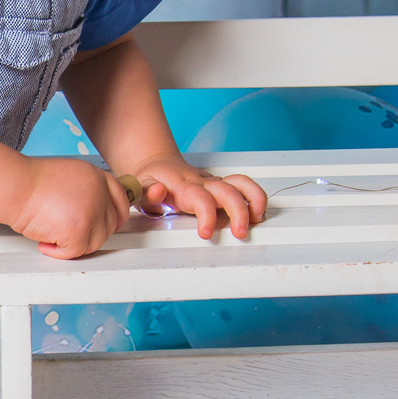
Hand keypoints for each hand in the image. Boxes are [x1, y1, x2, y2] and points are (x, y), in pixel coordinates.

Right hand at [11, 157, 130, 258]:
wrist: (15, 186)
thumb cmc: (30, 182)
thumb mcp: (68, 175)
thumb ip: (85, 190)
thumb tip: (91, 211)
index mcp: (96, 177)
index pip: (120, 200)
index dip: (115, 216)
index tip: (109, 225)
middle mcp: (98, 193)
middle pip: (109, 225)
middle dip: (90, 234)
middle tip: (71, 234)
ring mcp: (90, 213)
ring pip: (95, 242)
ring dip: (75, 244)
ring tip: (54, 236)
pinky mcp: (78, 231)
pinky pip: (75, 252)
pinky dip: (58, 252)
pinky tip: (45, 243)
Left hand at [133, 154, 267, 240]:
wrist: (156, 164)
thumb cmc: (149, 180)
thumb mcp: (139, 187)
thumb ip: (146, 192)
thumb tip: (158, 191)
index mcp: (182, 185)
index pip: (199, 198)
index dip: (206, 215)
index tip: (207, 233)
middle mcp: (201, 182)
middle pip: (227, 191)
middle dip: (238, 212)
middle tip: (240, 233)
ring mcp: (212, 182)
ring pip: (239, 183)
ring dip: (253, 199)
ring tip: (258, 219)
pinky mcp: (220, 184)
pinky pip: (242, 184)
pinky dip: (255, 196)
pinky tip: (258, 212)